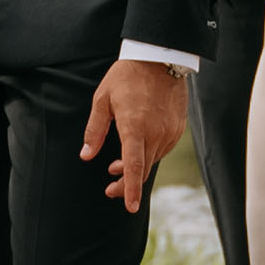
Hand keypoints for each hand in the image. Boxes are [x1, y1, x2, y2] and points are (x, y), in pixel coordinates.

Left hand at [81, 58, 189, 211]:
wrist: (160, 57)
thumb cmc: (126, 76)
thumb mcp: (103, 99)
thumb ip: (95, 130)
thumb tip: (86, 155)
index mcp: (135, 127)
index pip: (134, 166)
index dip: (131, 189)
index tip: (130, 207)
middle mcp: (156, 133)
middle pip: (143, 169)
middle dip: (127, 183)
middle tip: (110, 189)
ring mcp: (170, 131)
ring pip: (153, 159)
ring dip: (136, 167)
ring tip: (116, 165)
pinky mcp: (178, 128)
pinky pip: (162, 149)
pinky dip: (149, 154)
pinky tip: (137, 148)